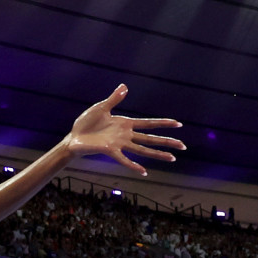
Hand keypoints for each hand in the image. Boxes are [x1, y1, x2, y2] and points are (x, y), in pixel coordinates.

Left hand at [65, 85, 184, 176]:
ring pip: (143, 150)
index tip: (178, 124)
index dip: (163, 123)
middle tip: (183, 146)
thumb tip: (125, 87)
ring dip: (158, 154)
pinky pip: (125, 160)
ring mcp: (120, 144)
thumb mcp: (101, 108)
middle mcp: (126, 135)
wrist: (74, 137)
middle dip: (167, 141)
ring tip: (172, 158)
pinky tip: (144, 171)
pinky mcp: (110, 151)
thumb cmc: (86, 123)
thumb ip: (114, 99)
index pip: (149, 123)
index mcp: (125, 123)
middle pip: (151, 138)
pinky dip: (134, 166)